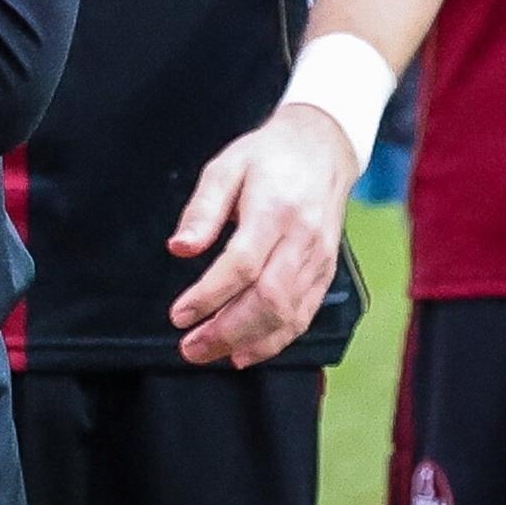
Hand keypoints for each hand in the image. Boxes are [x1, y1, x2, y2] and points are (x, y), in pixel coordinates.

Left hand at [167, 104, 356, 367]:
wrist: (321, 149)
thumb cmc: (267, 157)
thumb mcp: (225, 168)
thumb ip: (202, 210)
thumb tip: (179, 248)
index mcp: (274, 210)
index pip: (242, 264)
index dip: (209, 296)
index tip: (179, 315)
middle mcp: (302, 239)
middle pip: (268, 298)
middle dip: (227, 331)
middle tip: (190, 348)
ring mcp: (319, 259)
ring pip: (289, 313)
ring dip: (249, 342)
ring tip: (213, 355)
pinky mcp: (326, 271)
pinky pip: (304, 315)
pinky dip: (277, 340)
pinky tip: (248, 351)